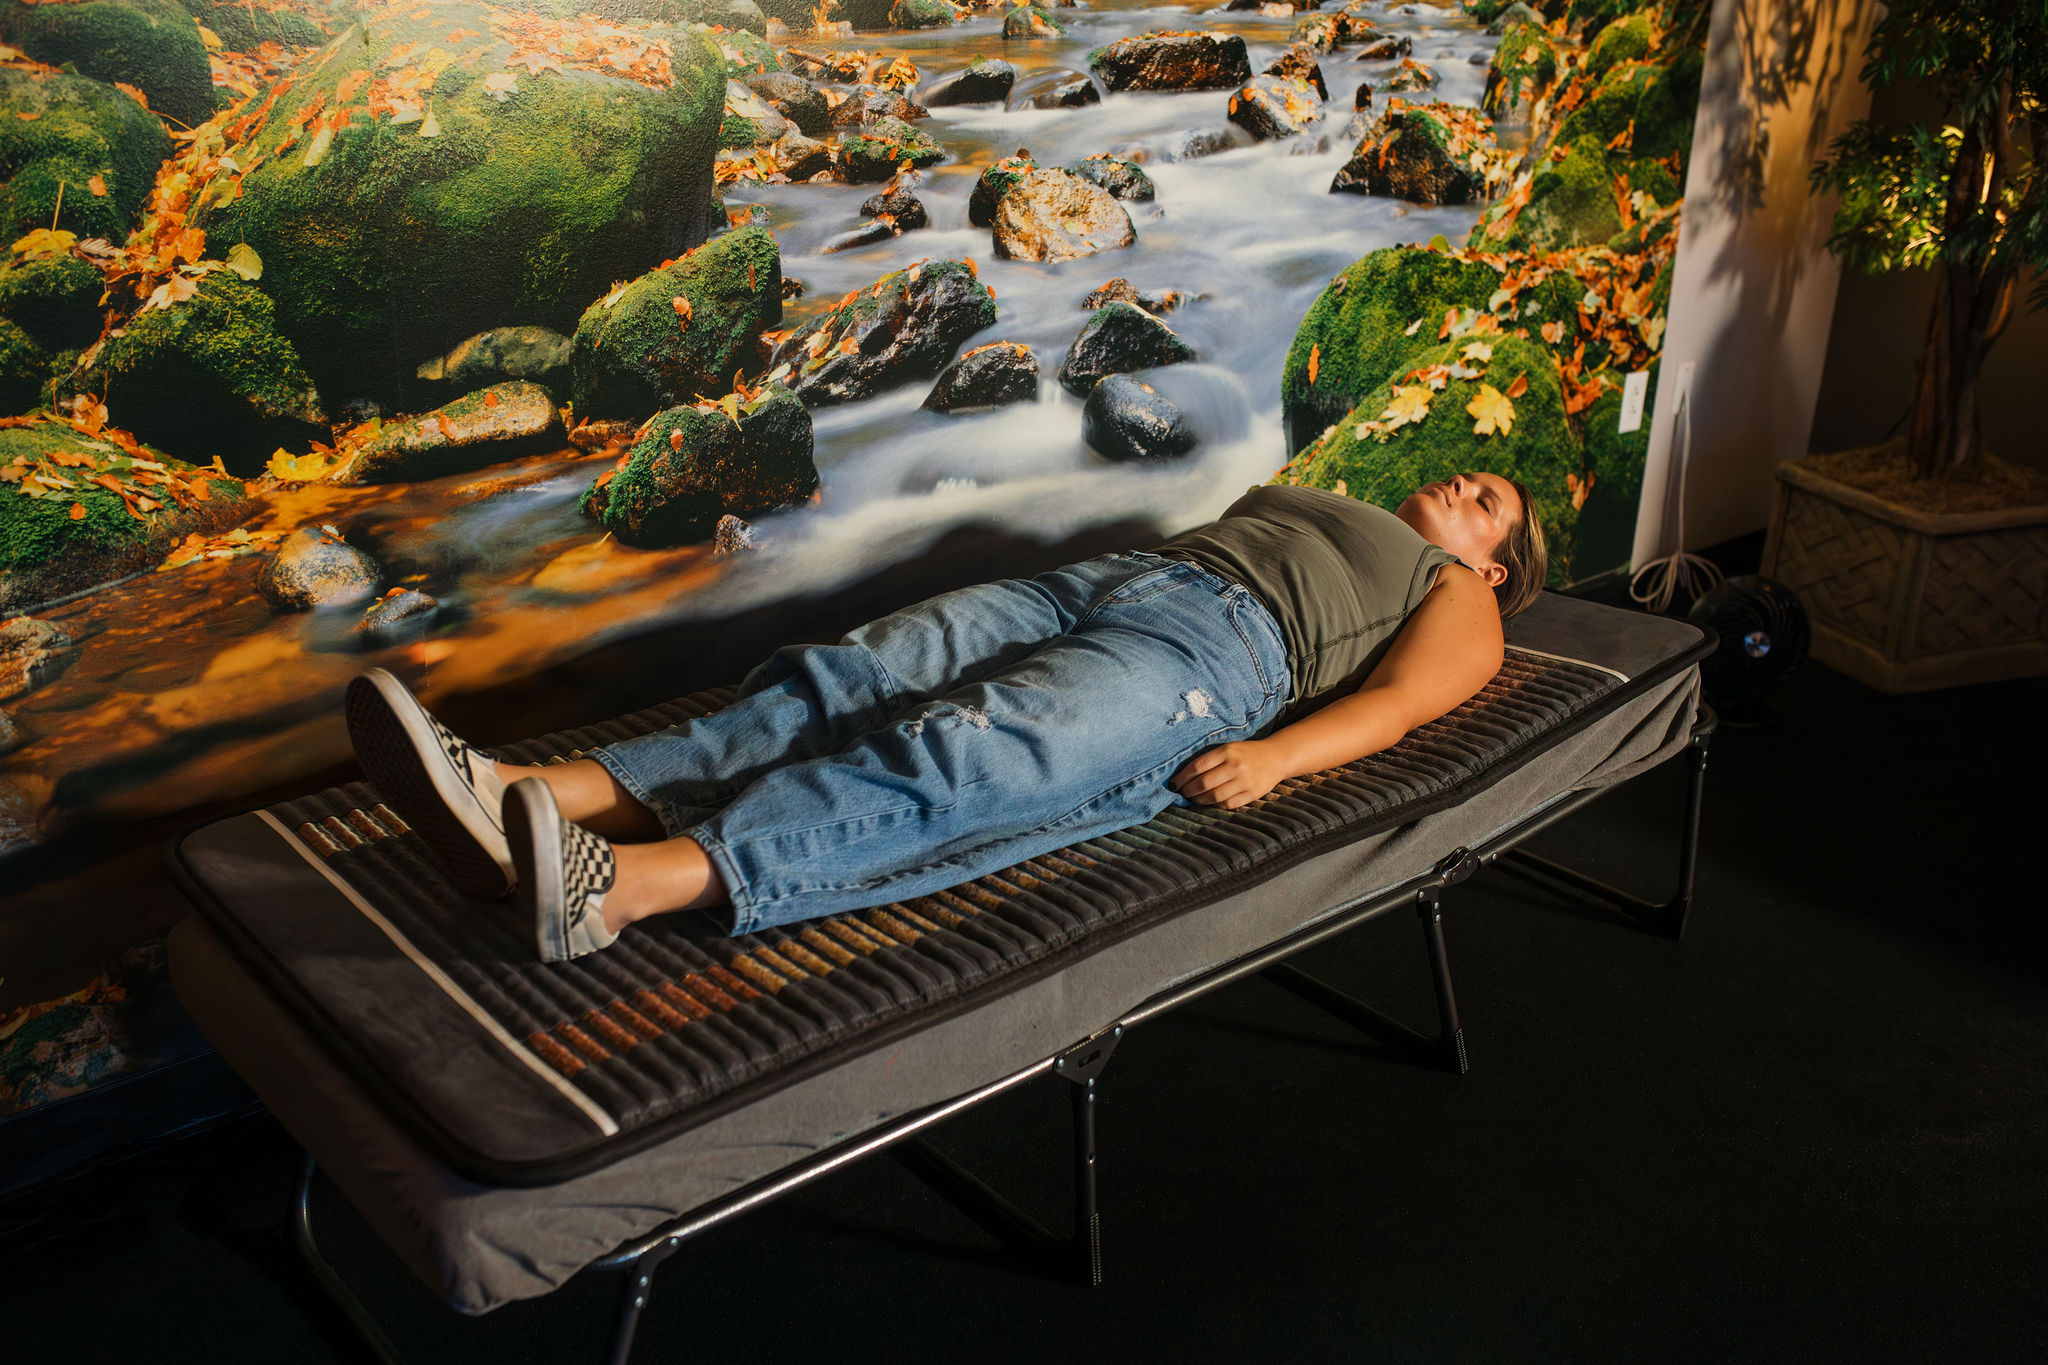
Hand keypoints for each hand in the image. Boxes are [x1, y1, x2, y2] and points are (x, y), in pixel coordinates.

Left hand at [1169, 740, 1286, 809]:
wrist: (1276, 757)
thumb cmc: (1246, 753)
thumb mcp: (1228, 748)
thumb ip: (1209, 760)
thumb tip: (1184, 777)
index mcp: (1226, 751)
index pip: (1197, 766)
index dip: (1182, 777)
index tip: (1174, 784)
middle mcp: (1235, 766)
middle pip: (1204, 783)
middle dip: (1188, 791)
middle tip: (1182, 793)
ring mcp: (1245, 781)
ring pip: (1214, 796)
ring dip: (1199, 800)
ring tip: (1193, 799)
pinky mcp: (1252, 794)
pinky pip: (1228, 804)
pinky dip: (1216, 805)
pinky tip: (1211, 802)